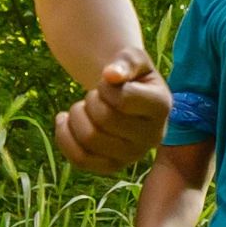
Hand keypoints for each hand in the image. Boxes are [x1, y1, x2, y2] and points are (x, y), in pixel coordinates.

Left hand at [52, 53, 170, 173]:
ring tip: (84, 107)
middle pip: (104, 119)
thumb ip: (125, 62)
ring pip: (89, 139)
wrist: (126, 98)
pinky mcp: (111, 167)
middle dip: (90, 100)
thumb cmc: (131, 76)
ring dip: (77, 115)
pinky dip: (64, 136)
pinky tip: (65, 120)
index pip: (123, 99)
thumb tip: (111, 75)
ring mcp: (132, 156)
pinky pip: (79, 159)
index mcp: (161, 107)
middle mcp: (152, 137)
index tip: (107, 82)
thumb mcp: (133, 58)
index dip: (105, 87)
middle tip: (95, 95)